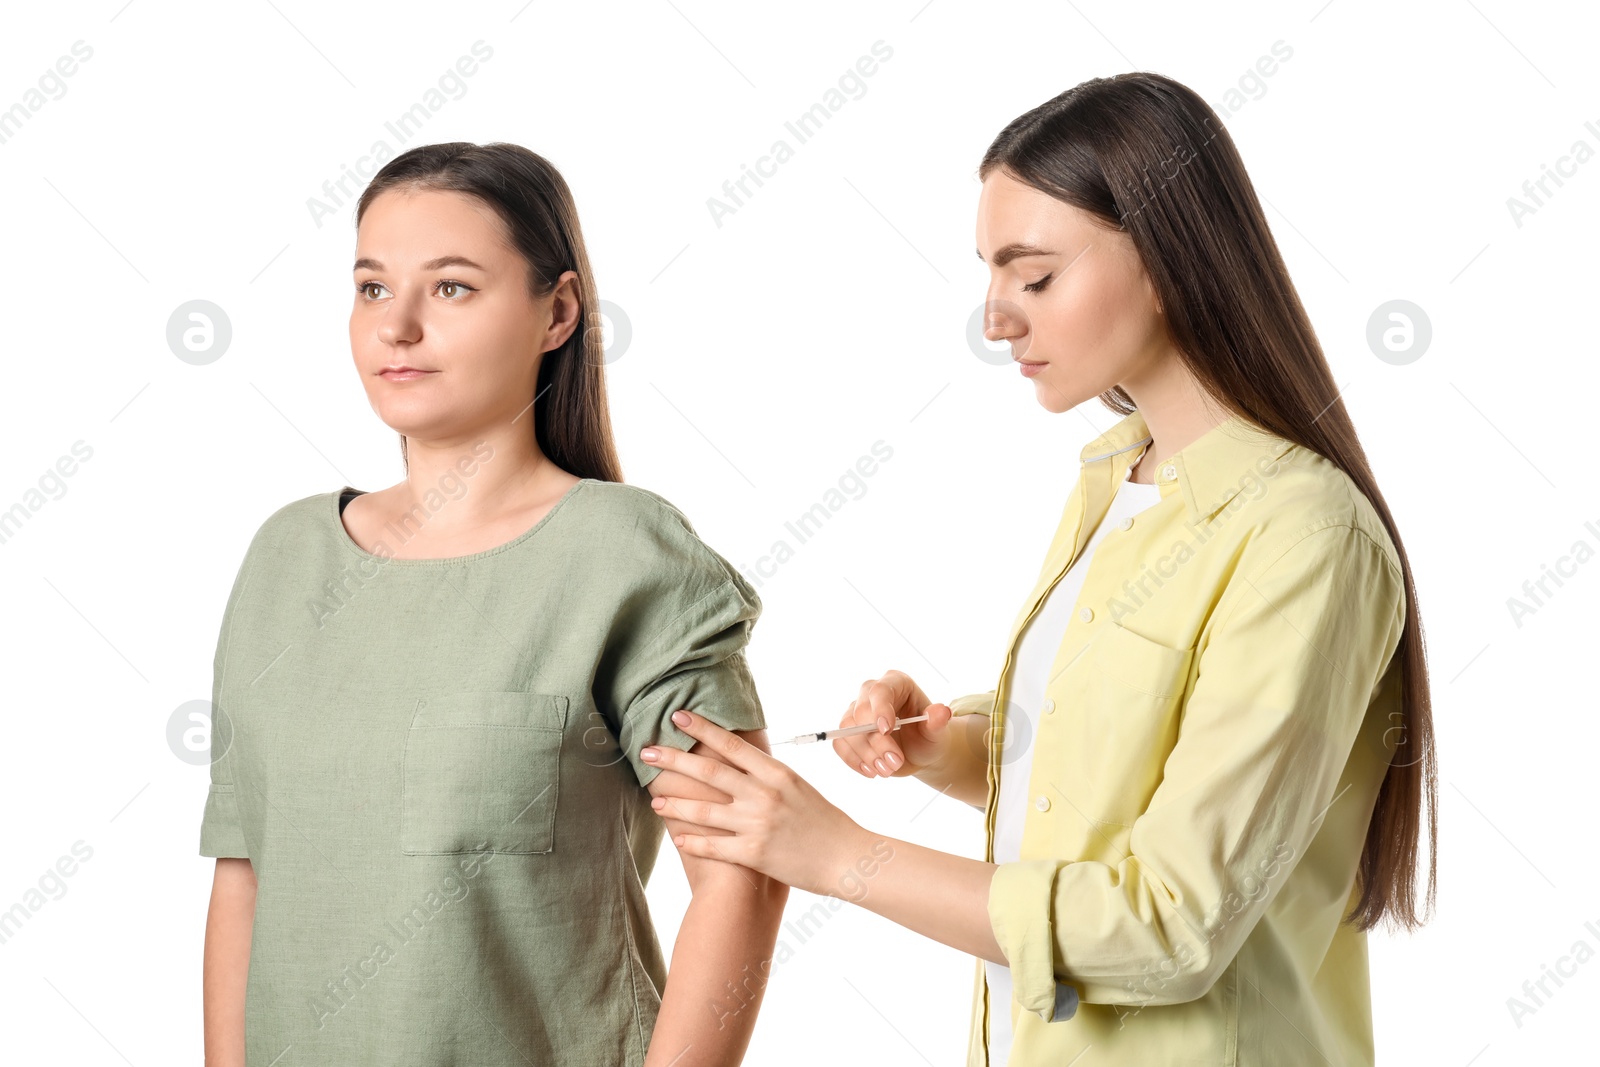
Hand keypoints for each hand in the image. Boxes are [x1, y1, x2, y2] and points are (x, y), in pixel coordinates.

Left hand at [642, 710, 870, 897]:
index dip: (701, 729)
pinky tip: (676, 838)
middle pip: (708, 772)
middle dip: (673, 760)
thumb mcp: (798, 787)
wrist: (846, 857)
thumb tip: (743, 761)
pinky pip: (713, 846)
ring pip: (703, 810)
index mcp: (776, 773)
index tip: (677, 716)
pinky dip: (692, 842)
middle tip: (646, 751)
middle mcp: (763, 794)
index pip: (730, 745)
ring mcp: (757, 824)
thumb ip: (769, 776)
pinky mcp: (754, 853)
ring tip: (654, 800)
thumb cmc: (824, 821)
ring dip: (675, 804)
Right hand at [835, 670, 954, 780]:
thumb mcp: (936, 731)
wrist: (918, 752)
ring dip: (866, 754)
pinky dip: (854, 760)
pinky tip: (871, 771)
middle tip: (895, 763)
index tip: (886, 730)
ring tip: (887, 771)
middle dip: (876, 742)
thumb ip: (937, 721)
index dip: (880, 709)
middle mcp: (872, 693)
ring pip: (847, 730)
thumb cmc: (927, 736)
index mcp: (896, 683)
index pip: (880, 690)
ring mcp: (856, 711)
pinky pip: (840, 744)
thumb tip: (942, 711)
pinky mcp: (848, 731)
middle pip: (861, 713)